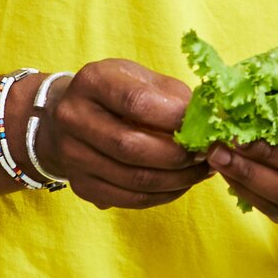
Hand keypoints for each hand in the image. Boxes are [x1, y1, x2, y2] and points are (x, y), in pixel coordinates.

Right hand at [29, 60, 210, 209]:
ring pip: (133, 179)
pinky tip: (182, 183)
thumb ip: (173, 96)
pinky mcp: (81, 186)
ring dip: (178, 179)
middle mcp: (73, 118)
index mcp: (93, 82)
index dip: (175, 118)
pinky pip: (130, 199)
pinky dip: (163, 195)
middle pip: (132, 146)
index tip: (204, 126)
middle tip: (207, 154)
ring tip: (201, 170)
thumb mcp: (141, 78)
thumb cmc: (117, 93)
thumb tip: (210, 120)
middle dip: (179, 155)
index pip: (136, 102)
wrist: (68, 117)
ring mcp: (72, 156)